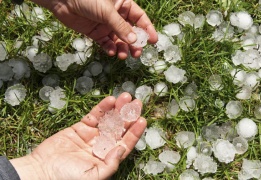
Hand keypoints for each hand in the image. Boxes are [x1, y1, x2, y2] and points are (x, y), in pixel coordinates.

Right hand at [10, 93, 146, 178]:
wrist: (42, 171)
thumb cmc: (68, 178)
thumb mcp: (94, 176)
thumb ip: (111, 163)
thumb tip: (122, 148)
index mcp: (107, 158)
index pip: (125, 143)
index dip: (135, 132)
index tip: (142, 120)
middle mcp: (102, 146)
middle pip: (119, 128)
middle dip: (129, 116)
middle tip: (137, 103)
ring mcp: (91, 136)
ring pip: (108, 120)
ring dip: (118, 109)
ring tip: (127, 97)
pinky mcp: (80, 128)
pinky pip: (94, 116)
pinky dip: (102, 108)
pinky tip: (111, 100)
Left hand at [31, 0, 157, 58]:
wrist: (62, 0)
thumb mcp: (107, 11)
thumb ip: (121, 26)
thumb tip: (134, 41)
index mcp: (123, 5)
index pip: (140, 18)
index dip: (147, 29)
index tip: (153, 41)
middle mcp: (116, 16)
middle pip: (131, 32)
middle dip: (134, 43)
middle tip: (137, 53)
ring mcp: (106, 25)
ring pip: (119, 40)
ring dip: (123, 48)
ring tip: (123, 56)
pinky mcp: (96, 33)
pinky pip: (106, 43)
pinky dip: (110, 49)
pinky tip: (112, 52)